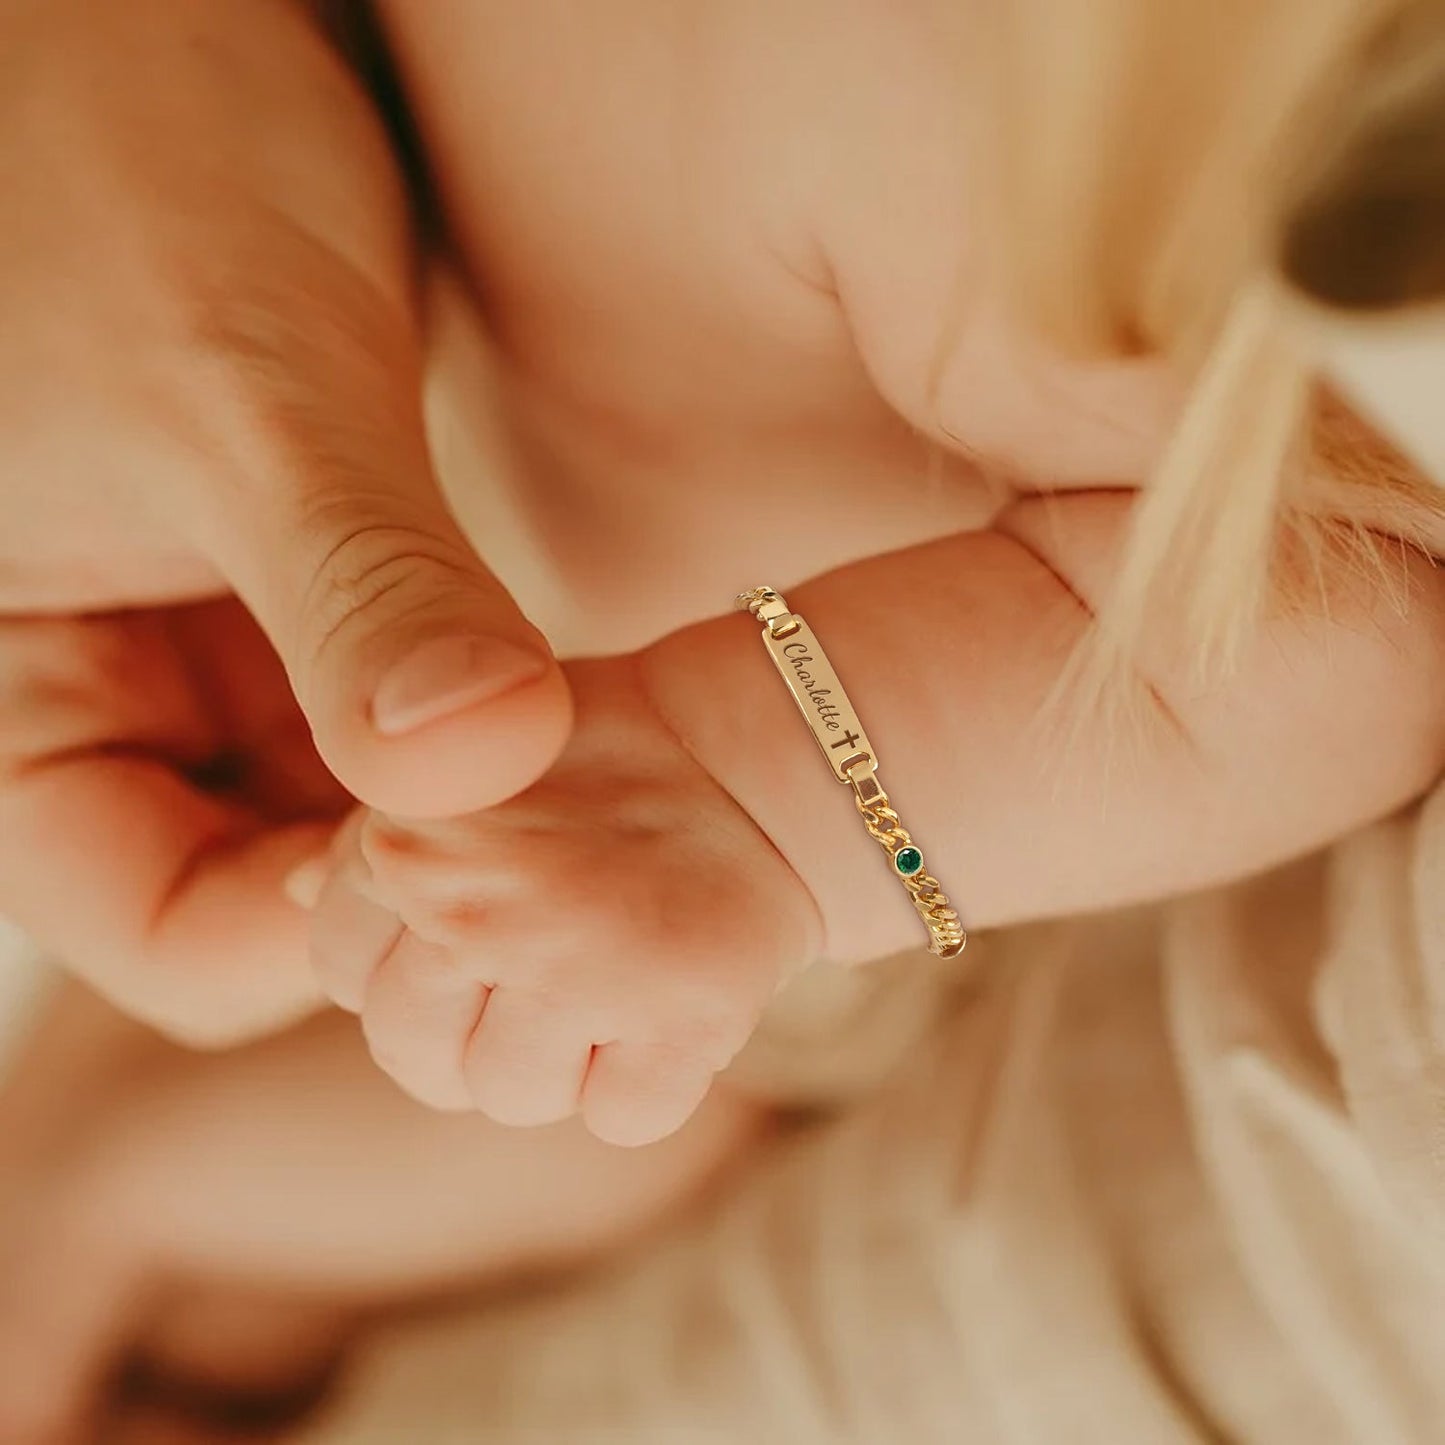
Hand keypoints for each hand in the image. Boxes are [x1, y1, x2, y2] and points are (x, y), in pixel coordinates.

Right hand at [0, 0, 569, 1039]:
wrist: (158, 28)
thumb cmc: (128, 151)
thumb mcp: (242, 393)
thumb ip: (360, 589)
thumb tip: (484, 763)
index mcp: (7, 705)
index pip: (170, 931)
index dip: (327, 929)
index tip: (487, 868)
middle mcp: (95, 701)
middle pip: (266, 889)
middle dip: (410, 873)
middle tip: (571, 841)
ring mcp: (194, 654)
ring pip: (337, 812)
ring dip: (452, 806)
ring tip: (582, 774)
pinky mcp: (281, 599)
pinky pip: (379, 720)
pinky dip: (463, 730)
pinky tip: (558, 708)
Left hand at [307, 658, 821, 1145]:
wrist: (755, 762)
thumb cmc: (600, 762)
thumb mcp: (469, 775)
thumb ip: (377, 841)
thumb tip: (302, 895)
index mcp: (405, 844)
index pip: (345, 976)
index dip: (411, 964)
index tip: (479, 928)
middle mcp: (473, 912)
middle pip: (418, 1059)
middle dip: (478, 1026)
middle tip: (553, 960)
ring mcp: (577, 969)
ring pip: (512, 1099)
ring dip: (564, 1058)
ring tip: (613, 971)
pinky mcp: (680, 1018)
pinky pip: (620, 1117)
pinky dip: (647, 1078)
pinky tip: (667, 1000)